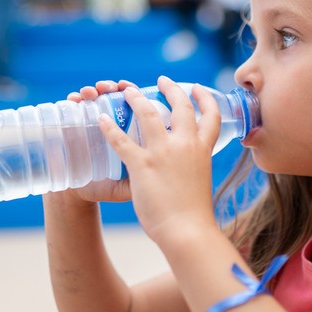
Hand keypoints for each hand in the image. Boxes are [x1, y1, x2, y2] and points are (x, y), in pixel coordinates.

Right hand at [65, 79, 135, 204]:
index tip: (133, 91)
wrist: (83, 192)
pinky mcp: (74, 125)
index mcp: (132, 130)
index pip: (138, 106)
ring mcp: (93, 121)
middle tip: (116, 87)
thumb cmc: (110, 185)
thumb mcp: (132, 183)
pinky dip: (75, 99)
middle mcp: (113, 120)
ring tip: (93, 92)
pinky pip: (74, 106)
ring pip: (97, 96)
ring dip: (97, 89)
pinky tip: (76, 99)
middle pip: (118, 95)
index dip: (138, 95)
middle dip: (118, 86)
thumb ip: (147, 176)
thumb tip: (163, 168)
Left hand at [99, 76, 220, 244]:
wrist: (188, 231)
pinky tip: (100, 119)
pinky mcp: (142, 164)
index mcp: (203, 150)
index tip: (197, 88)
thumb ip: (193, 169)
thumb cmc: (195, 215)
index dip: (206, 99)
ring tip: (127, 90)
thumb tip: (187, 170)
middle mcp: (185, 145)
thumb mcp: (200, 182)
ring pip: (148, 113)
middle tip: (162, 80)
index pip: (211, 116)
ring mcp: (163, 152)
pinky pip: (121, 140)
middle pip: (180, 106)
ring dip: (136, 98)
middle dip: (171, 88)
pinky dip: (108, 128)